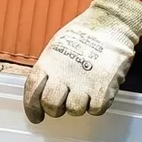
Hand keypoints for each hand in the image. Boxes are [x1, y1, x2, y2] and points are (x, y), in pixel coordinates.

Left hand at [23, 0, 141, 122]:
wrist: (110, 24)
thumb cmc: (82, 34)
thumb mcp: (56, 48)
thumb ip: (49, 69)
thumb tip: (43, 88)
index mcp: (48, 63)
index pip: (32, 91)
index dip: (31, 108)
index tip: (36, 117)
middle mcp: (63, 75)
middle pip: (51, 105)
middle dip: (54, 110)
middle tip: (61, 107)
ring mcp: (83, 83)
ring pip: (74, 110)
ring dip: (77, 107)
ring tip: (83, 94)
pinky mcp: (104, 88)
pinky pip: (96, 110)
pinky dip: (96, 106)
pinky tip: (98, 95)